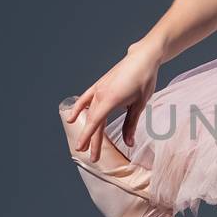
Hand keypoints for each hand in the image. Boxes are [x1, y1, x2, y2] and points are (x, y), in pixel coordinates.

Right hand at [63, 40, 162, 162]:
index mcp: (110, 100)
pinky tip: (72, 117)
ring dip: (87, 128)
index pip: (96, 123)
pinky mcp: (100, 85)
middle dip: (92, 140)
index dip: (88, 138)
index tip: (82, 150)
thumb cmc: (143, 80)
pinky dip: (79, 108)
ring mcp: (98, 89)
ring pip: (89, 112)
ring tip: (83, 144)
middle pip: (94, 122)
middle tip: (93, 157)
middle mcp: (100, 94)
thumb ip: (130, 124)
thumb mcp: (139, 104)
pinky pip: (86, 98)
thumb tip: (129, 143)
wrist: (142, 58)